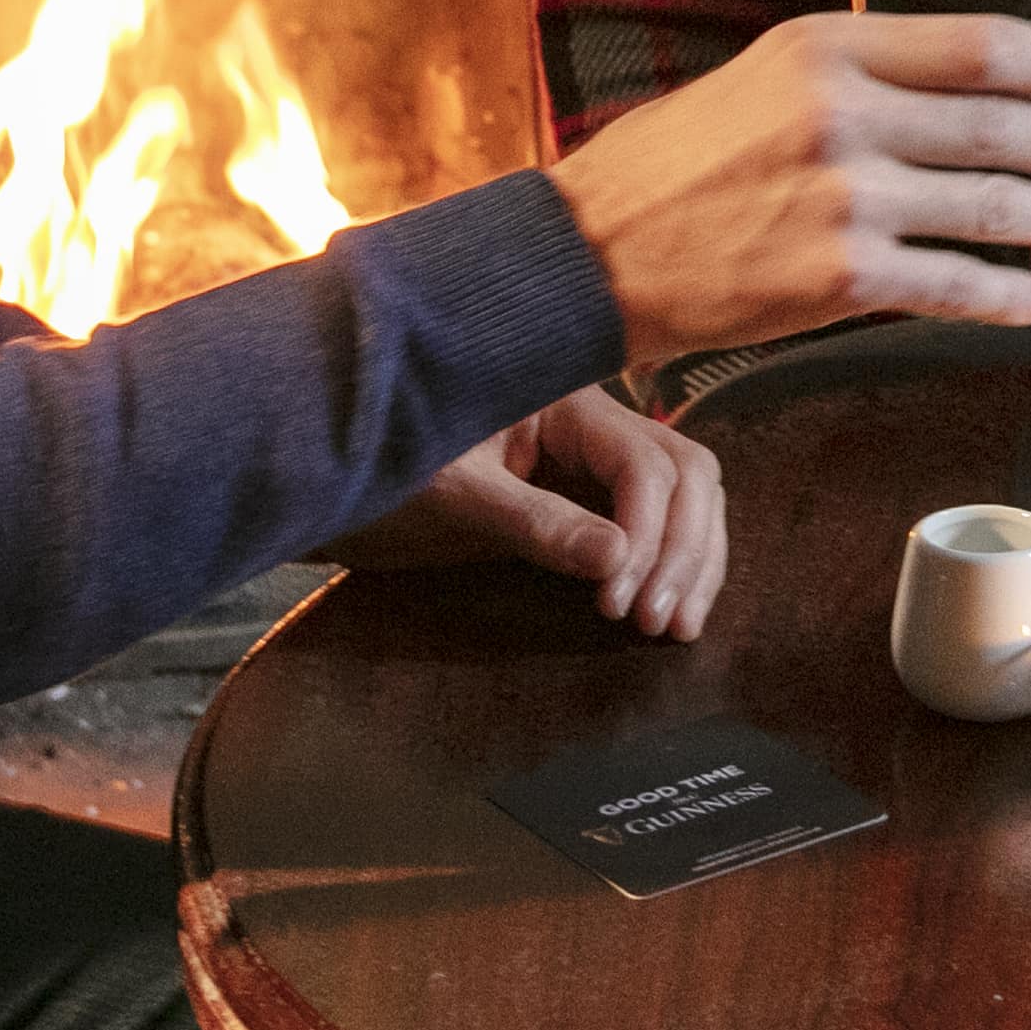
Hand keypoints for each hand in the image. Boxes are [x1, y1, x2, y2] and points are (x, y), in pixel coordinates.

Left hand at [394, 384, 730, 635]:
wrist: (338, 482)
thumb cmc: (384, 477)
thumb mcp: (453, 500)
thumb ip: (533, 523)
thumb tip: (616, 560)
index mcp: (564, 402)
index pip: (645, 460)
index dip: (648, 533)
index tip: (618, 600)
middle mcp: (593, 421)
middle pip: (686, 473)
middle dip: (684, 549)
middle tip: (658, 623)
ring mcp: (595, 457)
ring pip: (686, 496)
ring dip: (692, 560)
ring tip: (674, 627)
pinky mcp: (587, 494)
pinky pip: (657, 519)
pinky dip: (672, 562)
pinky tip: (667, 609)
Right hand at [549, 9, 1030, 360]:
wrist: (593, 252)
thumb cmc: (675, 164)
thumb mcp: (764, 75)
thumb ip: (860, 73)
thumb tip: (967, 86)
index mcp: (824, 47)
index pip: (977, 44)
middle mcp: (841, 114)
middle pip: (1001, 123)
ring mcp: (843, 200)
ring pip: (992, 207)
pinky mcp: (838, 281)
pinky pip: (955, 286)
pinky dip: (1009, 296)